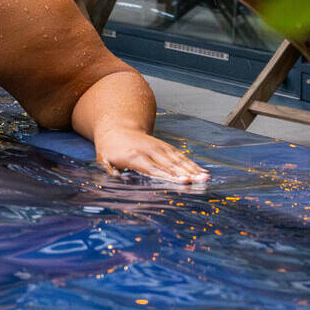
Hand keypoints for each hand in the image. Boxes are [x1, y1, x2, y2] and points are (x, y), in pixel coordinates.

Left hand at [93, 126, 208, 182]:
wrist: (116, 128)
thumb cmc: (110, 150)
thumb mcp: (103, 160)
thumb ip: (110, 172)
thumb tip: (118, 180)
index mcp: (134, 156)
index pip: (154, 169)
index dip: (169, 175)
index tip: (182, 181)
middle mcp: (149, 151)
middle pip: (170, 165)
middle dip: (186, 174)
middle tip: (200, 181)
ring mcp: (159, 147)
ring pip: (178, 159)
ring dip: (193, 169)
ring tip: (205, 178)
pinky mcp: (165, 146)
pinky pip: (180, 156)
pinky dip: (191, 164)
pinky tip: (201, 172)